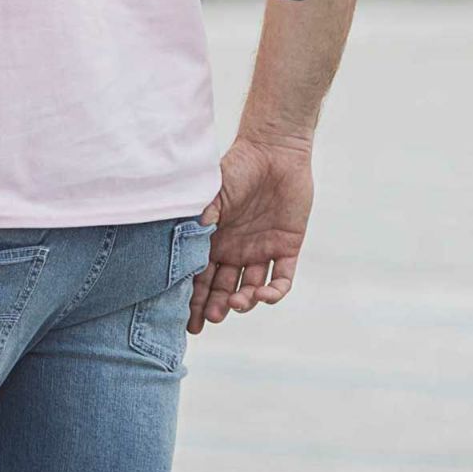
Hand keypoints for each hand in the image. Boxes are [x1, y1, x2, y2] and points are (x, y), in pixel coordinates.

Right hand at [188, 135, 312, 334]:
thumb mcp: (213, 193)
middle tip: (212, 318)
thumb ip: (201, 217)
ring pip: (251, 288)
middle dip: (216, 307)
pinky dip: (274, 292)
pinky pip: (282, 278)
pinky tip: (265, 295)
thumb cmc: (238, 168)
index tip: (188, 320)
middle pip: (223, 289)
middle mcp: (235, 250)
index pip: (200, 277)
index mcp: (214, 240)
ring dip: (244, 301)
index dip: (193, 300)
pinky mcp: (287, 247)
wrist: (274, 152)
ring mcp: (261, 250)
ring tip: (239, 302)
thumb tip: (186, 243)